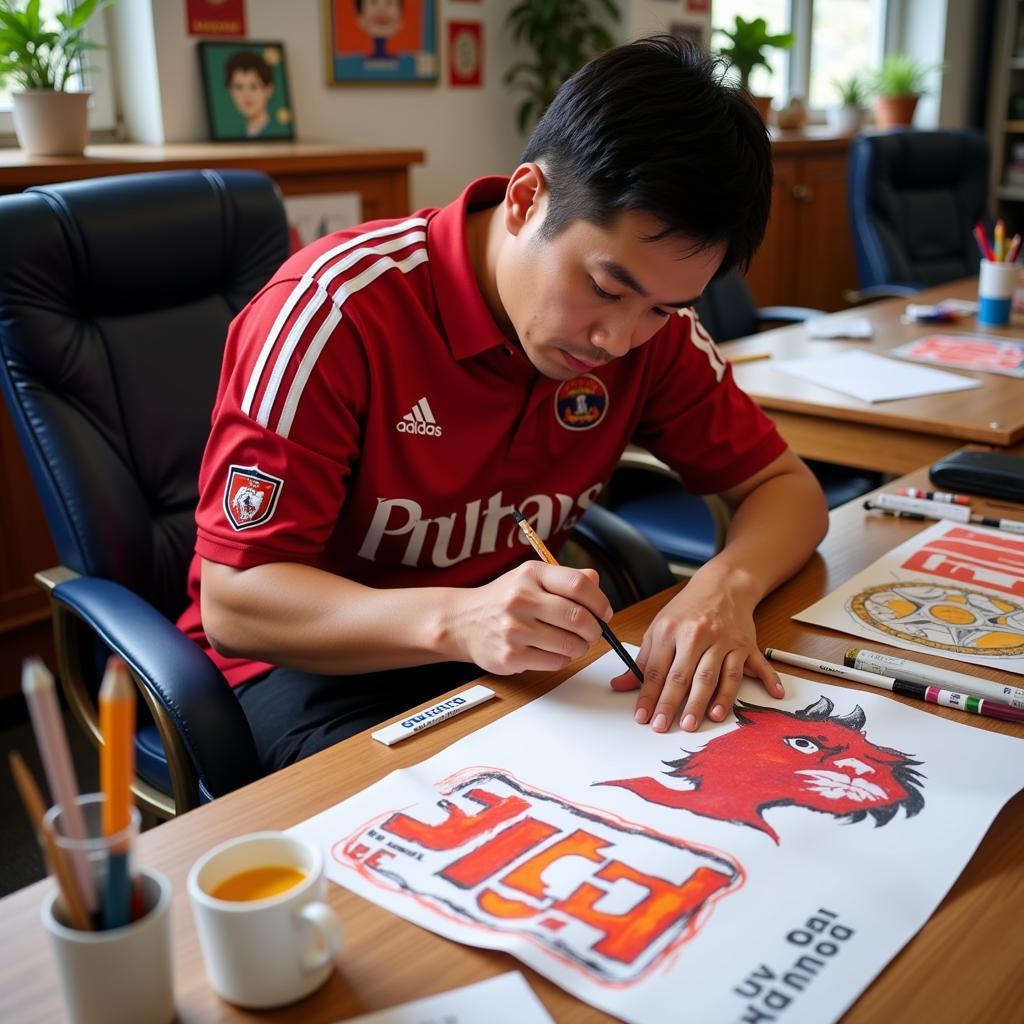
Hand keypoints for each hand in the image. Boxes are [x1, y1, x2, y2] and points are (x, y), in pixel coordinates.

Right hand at [450, 564, 611, 674]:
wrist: (463, 622)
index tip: (604, 612)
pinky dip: (562, 659)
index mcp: (531, 574)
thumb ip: (565, 578)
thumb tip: (595, 581)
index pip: (579, 585)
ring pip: (570, 644)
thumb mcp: (531, 578)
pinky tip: (550, 651)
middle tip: (593, 633)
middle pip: (578, 618)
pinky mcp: (511, 656)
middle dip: (594, 630)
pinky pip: (555, 662)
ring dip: (580, 647)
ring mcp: (514, 629)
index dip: (600, 602)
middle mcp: (521, 599)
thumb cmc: (504, 599)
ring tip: (571, 643)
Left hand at [608, 569, 782, 731]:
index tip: (643, 717)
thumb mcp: (658, 628)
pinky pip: (757, 665)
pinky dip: (767, 679)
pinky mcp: (746, 644)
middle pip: (685, 676)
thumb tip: (620, 685)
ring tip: (701, 721)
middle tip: (666, 726)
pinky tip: (773, 695)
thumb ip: (642, 660)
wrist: (723, 585)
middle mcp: (698, 635)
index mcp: (671, 631)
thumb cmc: (688, 610)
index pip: (657, 670)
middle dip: (674, 704)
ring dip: (709, 700)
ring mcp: (725, 641)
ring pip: (716, 675)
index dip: (649, 696)